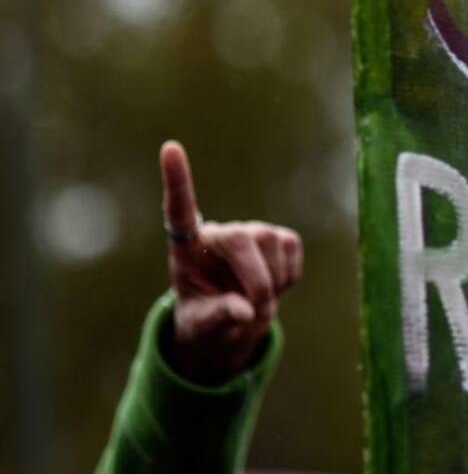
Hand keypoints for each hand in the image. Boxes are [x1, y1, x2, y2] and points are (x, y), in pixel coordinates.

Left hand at [159, 140, 302, 382]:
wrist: (235, 319)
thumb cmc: (207, 317)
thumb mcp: (201, 325)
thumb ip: (218, 317)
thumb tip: (245, 310)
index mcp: (187, 249)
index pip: (178, 209)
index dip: (177, 180)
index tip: (170, 148)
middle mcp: (219, 232)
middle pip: (242, 238)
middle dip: (256, 279)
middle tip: (257, 313)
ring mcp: (251, 231)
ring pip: (271, 241)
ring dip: (272, 282)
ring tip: (259, 303)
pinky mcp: (279, 237)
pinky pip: (291, 249)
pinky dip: (288, 277)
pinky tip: (274, 287)